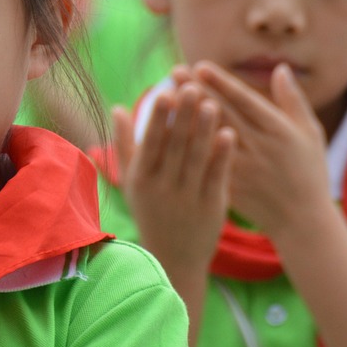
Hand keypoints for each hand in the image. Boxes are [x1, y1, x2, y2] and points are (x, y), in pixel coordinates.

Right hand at [112, 72, 234, 273]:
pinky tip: (229, 133)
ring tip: (213, 102)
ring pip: (196, 159)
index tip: (165, 92)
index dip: (158, 118)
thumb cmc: (151, 213)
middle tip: (193, 87)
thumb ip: (125, 144)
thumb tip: (117, 107)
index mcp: (141, 179)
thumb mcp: (132, 182)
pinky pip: (216, 177)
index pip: (150, 143)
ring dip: (204, 130)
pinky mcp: (211, 208)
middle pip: (175, 146)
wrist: (173, 259)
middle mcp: (162, 187)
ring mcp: (187, 198)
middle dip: (184, 116)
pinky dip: (222, 156)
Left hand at [186, 62, 332, 239]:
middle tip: (175, 72)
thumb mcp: (310, 133)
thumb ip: (293, 100)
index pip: (244, 101)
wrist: (303, 221)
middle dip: (197, 92)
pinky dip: (187, 147)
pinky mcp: (230, 186)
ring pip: (209, 137)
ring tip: (167, 96)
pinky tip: (169, 133)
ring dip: (187, 116)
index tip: (200, 66)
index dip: (221, 82)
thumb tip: (281, 68)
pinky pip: (204, 162)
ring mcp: (243, 168)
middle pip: (222, 114)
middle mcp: (259, 147)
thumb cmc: (310, 172)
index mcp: (279, 131)